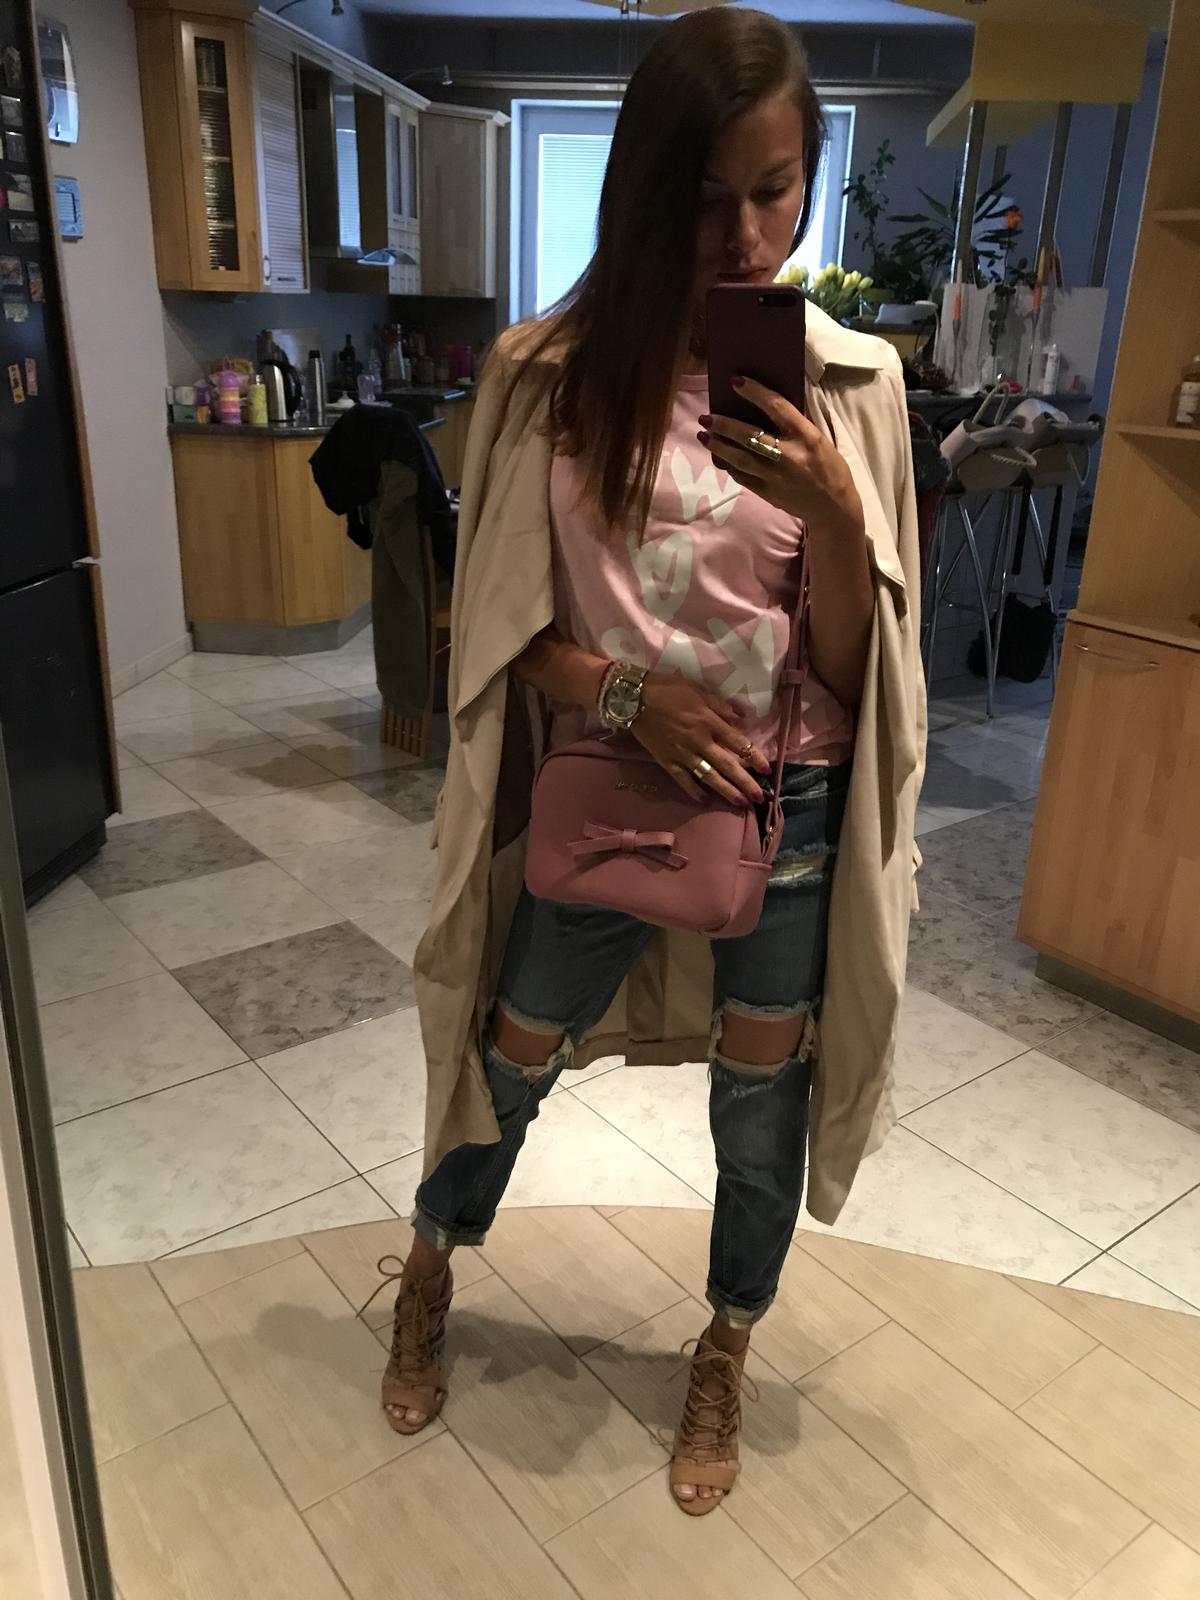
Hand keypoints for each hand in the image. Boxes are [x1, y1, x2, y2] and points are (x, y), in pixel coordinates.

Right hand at [631, 674, 769, 804]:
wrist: (633, 698)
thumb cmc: (668, 689)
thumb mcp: (698, 690)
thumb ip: (720, 705)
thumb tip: (742, 718)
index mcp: (709, 721)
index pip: (738, 743)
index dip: (754, 757)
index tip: (767, 770)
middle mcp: (699, 741)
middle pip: (727, 765)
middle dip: (745, 782)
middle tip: (759, 798)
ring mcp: (682, 754)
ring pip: (708, 776)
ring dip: (726, 791)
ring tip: (741, 804)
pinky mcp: (667, 761)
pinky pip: (683, 780)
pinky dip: (694, 791)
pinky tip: (705, 801)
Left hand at [700, 376, 864, 536]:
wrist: (834, 508)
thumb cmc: (829, 467)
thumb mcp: (819, 439)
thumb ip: (796, 424)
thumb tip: (769, 404)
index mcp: (807, 436)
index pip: (777, 407)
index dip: (754, 393)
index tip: (735, 381)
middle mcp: (790, 455)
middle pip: (750, 435)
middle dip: (724, 425)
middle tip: (706, 416)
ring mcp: (777, 477)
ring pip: (740, 458)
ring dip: (719, 446)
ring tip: (704, 435)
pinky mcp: (769, 494)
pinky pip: (743, 477)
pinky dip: (730, 466)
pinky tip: (719, 457)